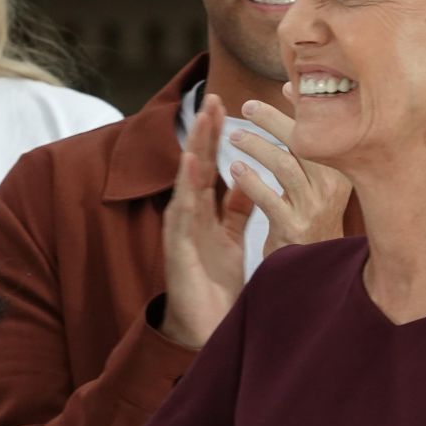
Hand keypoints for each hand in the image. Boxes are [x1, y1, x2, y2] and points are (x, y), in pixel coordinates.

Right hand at [159, 94, 253, 348]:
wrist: (205, 328)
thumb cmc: (215, 286)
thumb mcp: (233, 240)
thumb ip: (237, 211)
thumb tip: (249, 180)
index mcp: (204, 213)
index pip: (210, 165)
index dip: (216, 135)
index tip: (227, 103)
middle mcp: (188, 217)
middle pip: (195, 166)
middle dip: (204, 132)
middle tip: (214, 97)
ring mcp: (179, 231)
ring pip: (185, 184)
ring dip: (192, 152)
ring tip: (200, 121)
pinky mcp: (176, 250)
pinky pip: (180, 214)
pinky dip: (184, 187)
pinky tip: (188, 164)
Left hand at [232, 94, 352, 256]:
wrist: (316, 272)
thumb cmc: (310, 219)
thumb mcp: (316, 181)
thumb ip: (304, 141)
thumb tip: (290, 87)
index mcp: (340, 171)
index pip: (322, 130)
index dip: (305, 106)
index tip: (285, 85)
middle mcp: (331, 187)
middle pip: (302, 142)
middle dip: (273, 120)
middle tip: (247, 107)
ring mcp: (313, 208)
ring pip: (284, 164)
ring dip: (256, 146)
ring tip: (234, 138)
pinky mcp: (293, 228)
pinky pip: (269, 198)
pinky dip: (250, 180)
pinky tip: (235, 168)